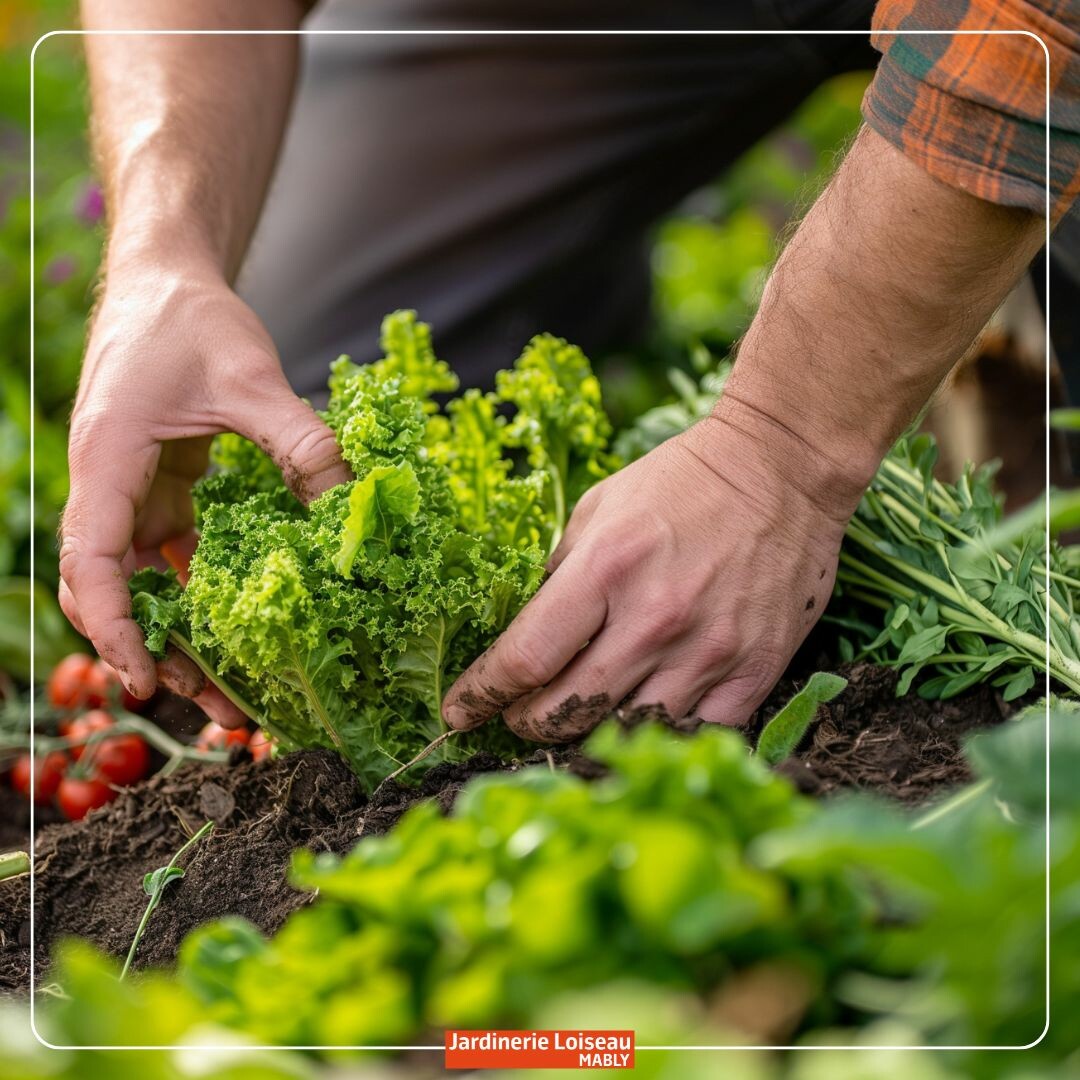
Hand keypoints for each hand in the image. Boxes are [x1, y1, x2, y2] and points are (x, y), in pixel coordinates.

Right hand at [59, 258, 350, 706]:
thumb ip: (301, 441)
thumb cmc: (187, 317)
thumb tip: (354, 507)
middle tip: (220, 709)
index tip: (147, 678)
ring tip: (238, 687)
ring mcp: (136, 490)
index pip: (92, 562)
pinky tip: (245, 623)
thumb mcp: (251, 377)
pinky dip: (204, 590)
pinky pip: (177, 552)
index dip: (113, 627)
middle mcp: (111, 486)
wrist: (165, 277)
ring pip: (148, 581)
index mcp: (107, 461)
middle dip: (159, 652)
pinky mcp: (165, 486)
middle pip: (116, 591)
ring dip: (187, 632)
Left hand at [442, 399, 860, 740]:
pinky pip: (694, 734)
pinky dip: (656, 737)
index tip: (460, 710)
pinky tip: (637, 724)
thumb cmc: (682, 482)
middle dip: (526, 724)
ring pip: (627, 732)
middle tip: (516, 718)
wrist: (782, 469)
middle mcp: (654, 618)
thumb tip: (528, 629)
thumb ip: (561, 573)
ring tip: (573, 724)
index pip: (526, 658)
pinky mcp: (754, 670)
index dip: (481, 694)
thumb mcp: (599, 508)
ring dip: (587, 737)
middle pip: (567, 711)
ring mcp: (708, 650)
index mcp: (607, 569)